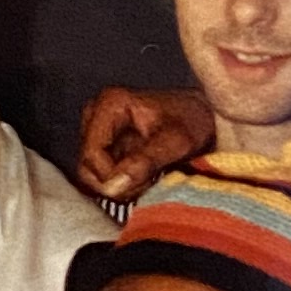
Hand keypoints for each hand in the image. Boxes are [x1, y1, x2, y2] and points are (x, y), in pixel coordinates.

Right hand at [77, 82, 213, 202]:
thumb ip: (145, 161)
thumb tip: (114, 185)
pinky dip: (123, 184)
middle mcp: (97, 114)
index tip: (141, 182)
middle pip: (87, 167)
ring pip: (92, 176)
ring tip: (149, 178)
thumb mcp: (177, 142)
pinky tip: (145, 178)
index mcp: (110, 104)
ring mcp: (98, 131)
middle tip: (148, 182)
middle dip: (116, 183)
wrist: (203, 116)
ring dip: (121, 186)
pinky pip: (102, 176)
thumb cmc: (194, 121)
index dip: (112, 177)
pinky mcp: (104, 146)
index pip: (91, 155)